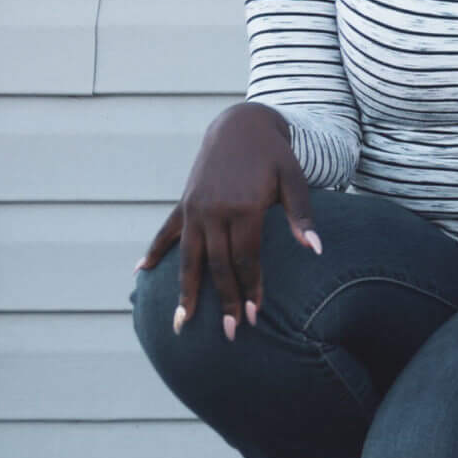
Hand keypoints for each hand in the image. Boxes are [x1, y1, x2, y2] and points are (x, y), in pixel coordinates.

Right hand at [140, 102, 319, 341]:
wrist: (240, 125)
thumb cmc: (274, 155)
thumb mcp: (294, 179)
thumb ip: (302, 216)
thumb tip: (316, 249)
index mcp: (243, 208)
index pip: (247, 259)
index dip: (252, 288)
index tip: (257, 316)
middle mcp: (213, 211)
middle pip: (218, 266)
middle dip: (225, 300)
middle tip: (231, 333)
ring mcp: (194, 208)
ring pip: (189, 258)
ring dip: (187, 291)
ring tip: (182, 322)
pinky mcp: (184, 203)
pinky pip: (167, 232)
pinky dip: (155, 251)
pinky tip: (141, 272)